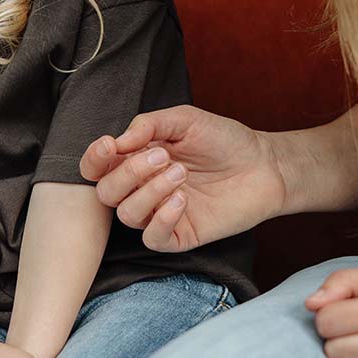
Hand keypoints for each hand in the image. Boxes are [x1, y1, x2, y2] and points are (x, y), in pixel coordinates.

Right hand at [80, 105, 285, 251]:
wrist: (263, 164)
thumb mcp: (185, 120)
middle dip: (129, 173)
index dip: (94, 160)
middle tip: (163, 156)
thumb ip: (149, 125)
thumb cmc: (224, 140)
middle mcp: (143, 188)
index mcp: (138, 159)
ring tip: (181, 172)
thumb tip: (118, 141)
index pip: (97, 167)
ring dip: (150, 191)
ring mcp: (159, 213)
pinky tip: (182, 200)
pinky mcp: (180, 235)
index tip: (110, 146)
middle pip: (107, 192)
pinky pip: (153, 237)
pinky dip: (162, 218)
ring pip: (127, 214)